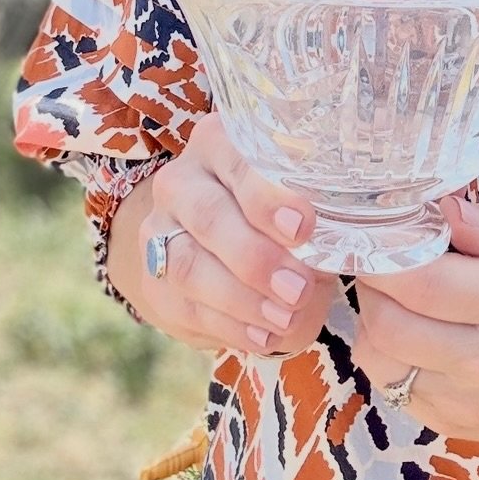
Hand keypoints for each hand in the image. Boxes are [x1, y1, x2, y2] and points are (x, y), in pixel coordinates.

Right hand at [138, 111, 338, 356]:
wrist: (221, 239)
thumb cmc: (280, 212)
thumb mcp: (299, 201)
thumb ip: (314, 221)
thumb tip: (325, 262)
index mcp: (220, 142)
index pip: (237, 161)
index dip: (267, 196)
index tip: (303, 227)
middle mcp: (181, 180)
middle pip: (208, 216)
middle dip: (255, 258)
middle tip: (298, 288)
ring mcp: (159, 230)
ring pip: (189, 266)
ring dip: (242, 299)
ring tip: (284, 318)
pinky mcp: (153, 280)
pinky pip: (184, 307)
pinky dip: (229, 326)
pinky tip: (263, 336)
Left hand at [353, 196, 478, 445]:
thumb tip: (440, 206)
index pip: (424, 282)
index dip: (385, 255)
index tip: (378, 235)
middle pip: (390, 325)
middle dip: (371, 287)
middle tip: (382, 264)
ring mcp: (474, 403)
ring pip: (382, 362)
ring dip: (373, 324)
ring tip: (395, 301)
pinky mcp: (459, 428)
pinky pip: (395, 391)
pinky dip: (389, 359)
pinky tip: (412, 338)